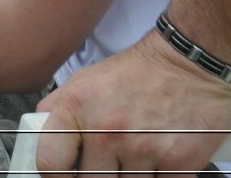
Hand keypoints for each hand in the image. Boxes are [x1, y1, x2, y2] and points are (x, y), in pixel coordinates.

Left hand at [34, 32, 230, 176]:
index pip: (50, 162)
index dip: (53, 176)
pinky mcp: (178, 163)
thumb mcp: (85, 79)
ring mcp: (143, 149)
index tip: (62, 176)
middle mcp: (107, 131)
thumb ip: (59, 109)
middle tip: (107, 162)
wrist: (191, 63)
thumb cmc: (139, 71)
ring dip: (129, 176)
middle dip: (98, 175)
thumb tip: (39, 133)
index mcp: (77, 108)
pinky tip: (157, 161)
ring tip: (135, 155)